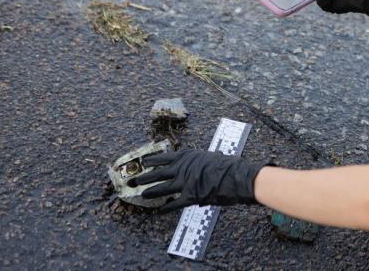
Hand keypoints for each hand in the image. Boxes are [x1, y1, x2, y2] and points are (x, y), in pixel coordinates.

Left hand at [130, 150, 269, 212]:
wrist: (235, 177)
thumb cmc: (228, 166)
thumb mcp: (211, 157)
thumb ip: (200, 162)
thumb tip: (200, 165)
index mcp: (187, 156)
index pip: (164, 157)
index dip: (152, 160)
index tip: (143, 162)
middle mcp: (182, 168)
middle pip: (157, 173)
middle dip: (143, 177)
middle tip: (132, 181)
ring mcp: (184, 182)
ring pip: (161, 188)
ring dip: (150, 192)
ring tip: (141, 194)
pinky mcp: (189, 196)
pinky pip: (173, 204)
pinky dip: (165, 208)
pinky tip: (159, 212)